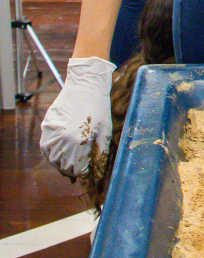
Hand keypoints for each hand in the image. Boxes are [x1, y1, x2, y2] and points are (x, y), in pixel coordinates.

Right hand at [40, 57, 115, 177]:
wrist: (86, 85)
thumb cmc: (99, 107)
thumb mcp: (105, 131)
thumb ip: (100, 153)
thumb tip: (98, 171)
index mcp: (79, 141)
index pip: (77, 168)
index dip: (83, 172)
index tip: (88, 171)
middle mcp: (63, 138)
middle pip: (62, 165)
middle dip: (71, 170)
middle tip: (78, 168)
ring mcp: (52, 131)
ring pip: (51, 158)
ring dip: (59, 163)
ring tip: (68, 162)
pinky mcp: (47, 124)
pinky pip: (45, 145)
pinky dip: (50, 152)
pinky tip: (59, 152)